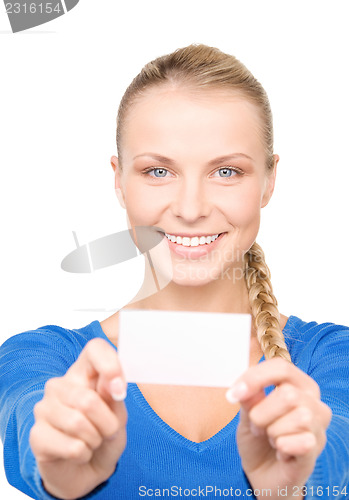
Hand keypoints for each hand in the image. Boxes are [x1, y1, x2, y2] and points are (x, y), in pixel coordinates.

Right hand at [29, 338, 127, 499]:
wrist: (87, 470)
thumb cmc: (104, 434)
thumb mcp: (118, 414)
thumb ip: (115, 396)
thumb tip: (112, 384)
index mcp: (83, 372)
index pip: (94, 349)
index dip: (110, 365)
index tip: (120, 389)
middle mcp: (60, 385)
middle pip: (88, 400)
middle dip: (108, 424)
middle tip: (108, 431)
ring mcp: (44, 408)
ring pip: (78, 423)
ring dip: (96, 440)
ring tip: (92, 441)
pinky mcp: (36, 435)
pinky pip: (72, 447)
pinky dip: (84, 455)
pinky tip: (78, 453)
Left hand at [226, 358, 331, 497]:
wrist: (262, 474)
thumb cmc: (258, 438)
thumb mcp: (247, 413)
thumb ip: (248, 397)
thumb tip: (242, 387)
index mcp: (297, 385)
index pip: (281, 367)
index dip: (255, 377)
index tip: (234, 393)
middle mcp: (313, 402)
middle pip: (289, 394)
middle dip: (262, 413)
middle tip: (257, 427)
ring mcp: (318, 426)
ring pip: (297, 417)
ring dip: (272, 432)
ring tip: (271, 439)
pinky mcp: (316, 449)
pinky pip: (300, 442)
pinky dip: (282, 448)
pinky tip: (282, 453)